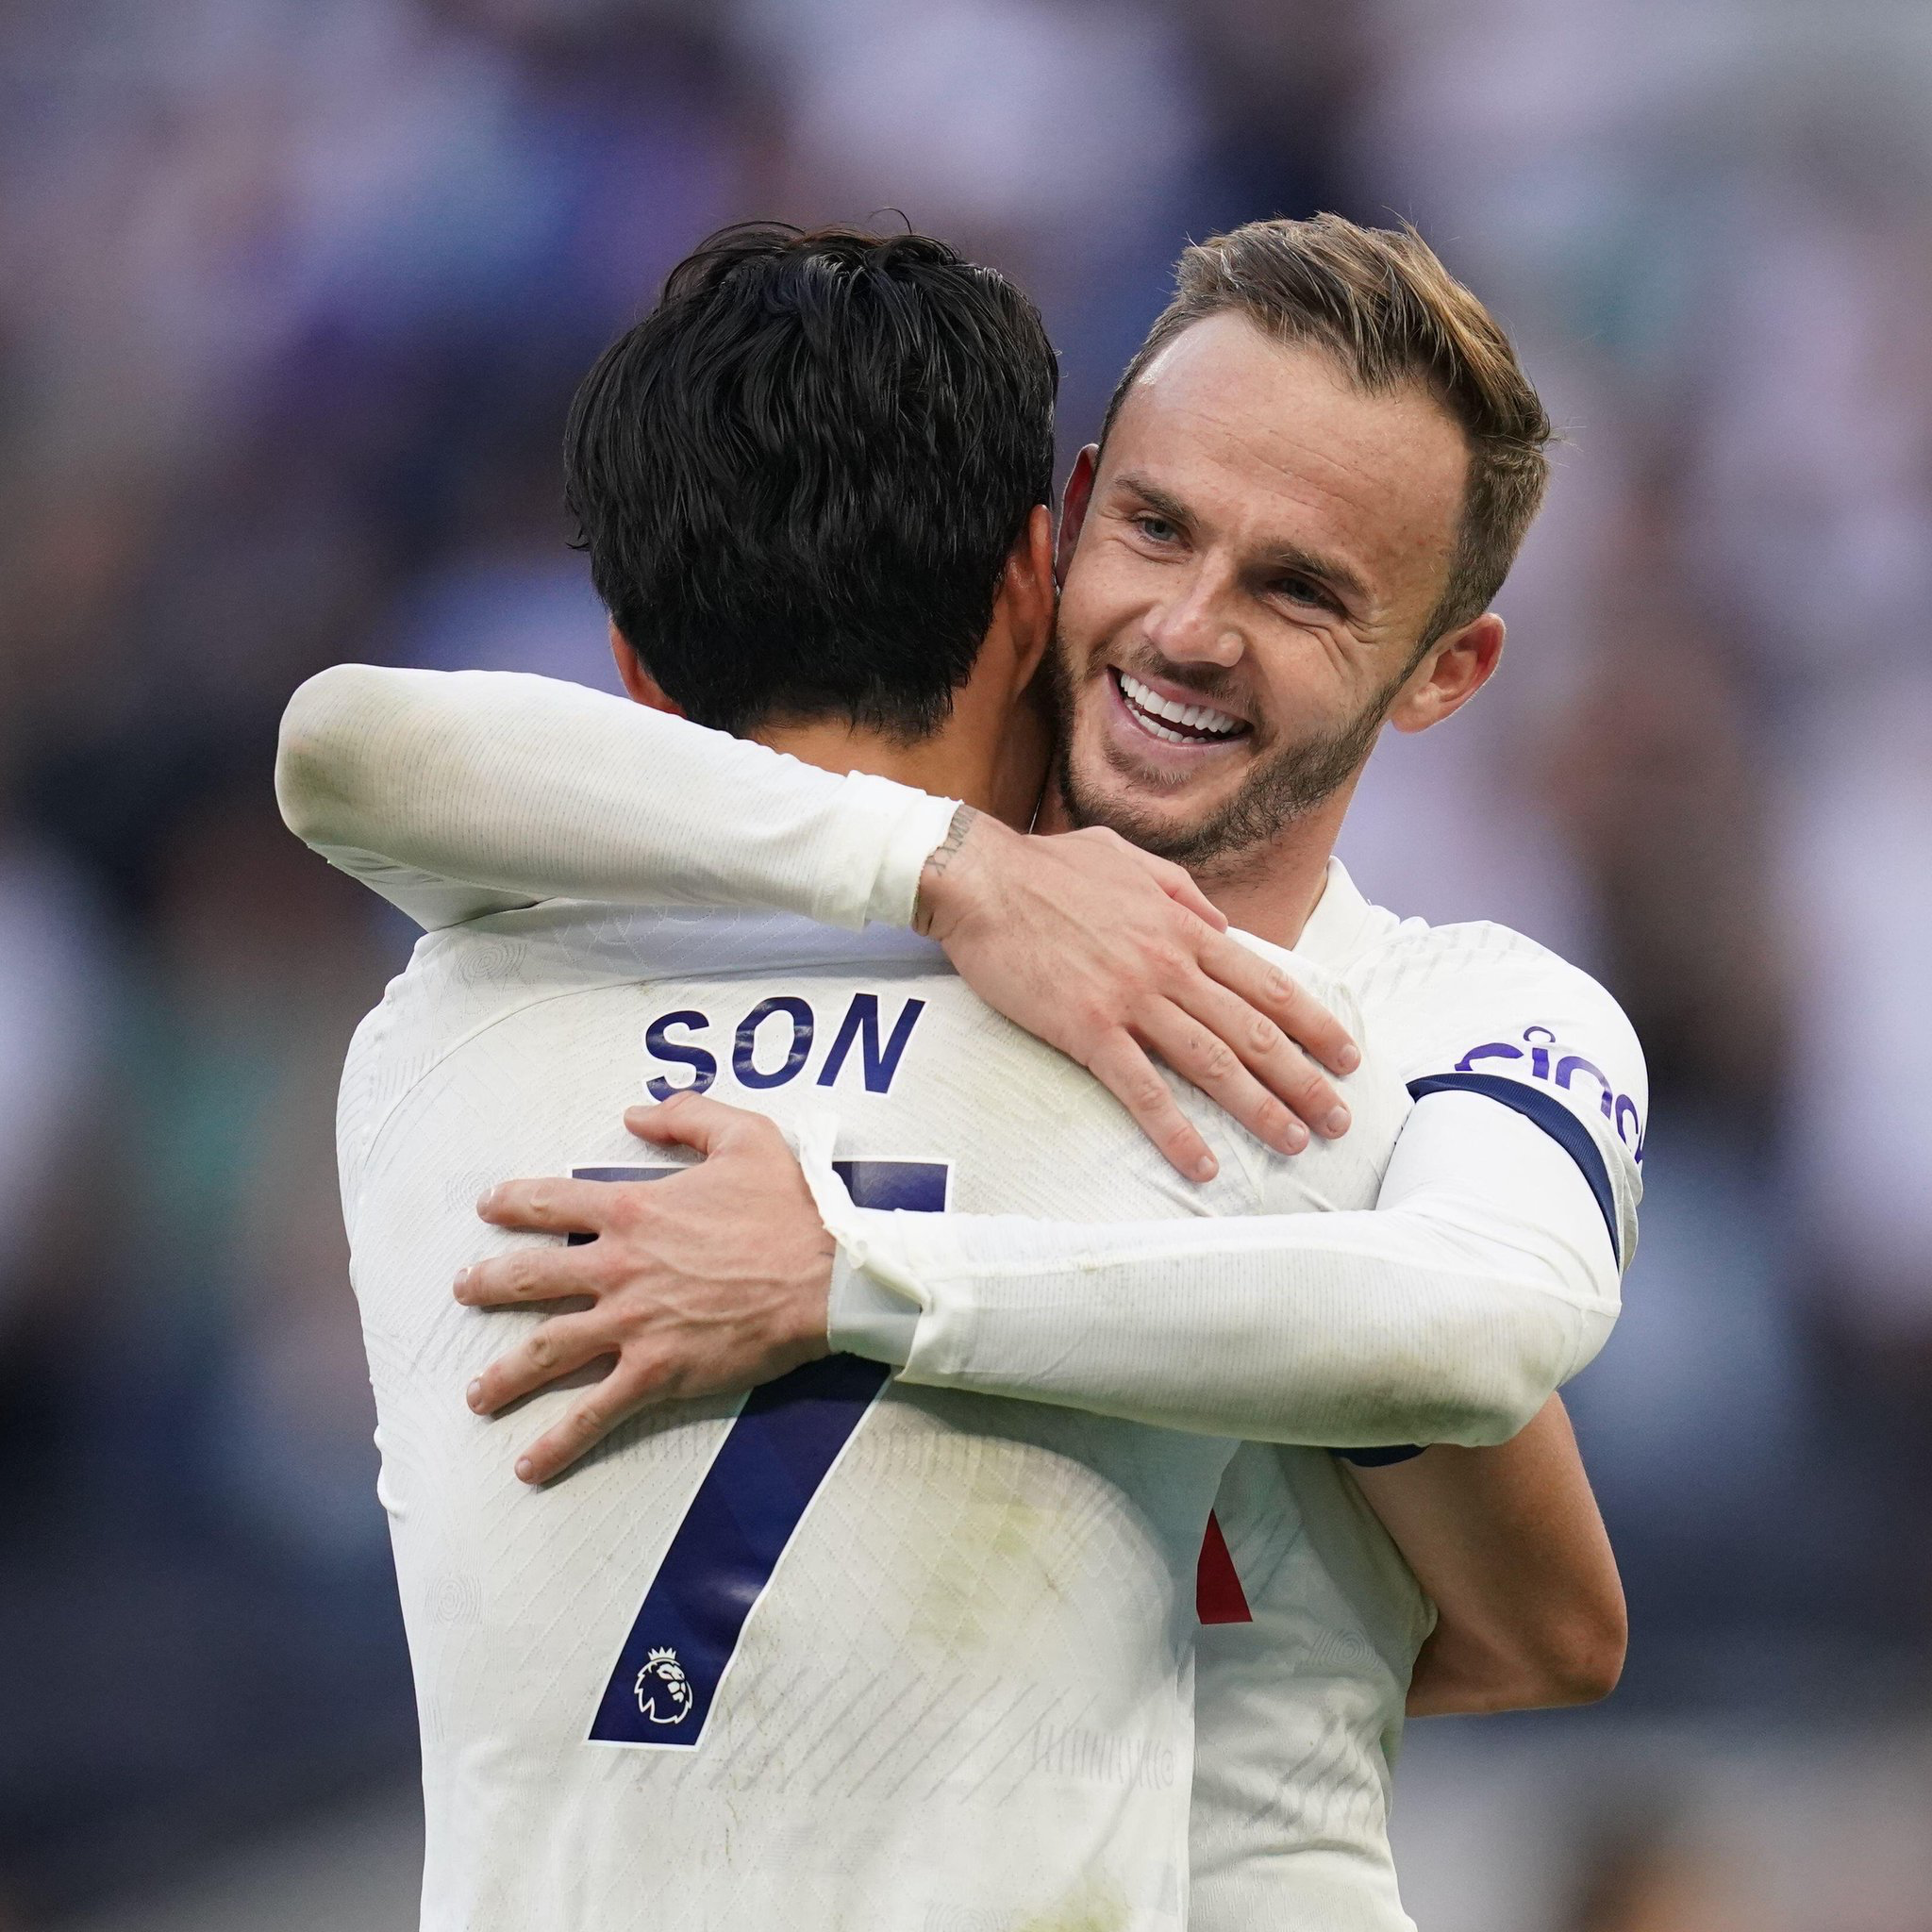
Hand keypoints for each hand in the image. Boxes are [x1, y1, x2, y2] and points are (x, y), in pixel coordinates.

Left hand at [457, 1093, 833, 1483]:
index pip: (552, 1202)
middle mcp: (618, 1266)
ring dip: (504, 1375)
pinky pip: (595, 1413)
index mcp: (634, 1208)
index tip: (488, 1208)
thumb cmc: (791, 1209)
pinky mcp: (656, 1373)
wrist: (826, 1278)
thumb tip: (637, 1112)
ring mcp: (631, 1324)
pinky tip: (529, 1466)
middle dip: (488, 1284)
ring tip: (477, 1393)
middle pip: (530, 1277)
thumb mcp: (746, 1136)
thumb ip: (688, 1117)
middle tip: (465, 1291)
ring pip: (546, 1351)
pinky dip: (558, 1442)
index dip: (513, 1203)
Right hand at [915, 809, 1357, 1179]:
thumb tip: (1222, 924)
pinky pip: (1142, 1089)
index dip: (1316, 1025)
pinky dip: (1176, 1131)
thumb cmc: (1050, 868)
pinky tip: (1202, 1164)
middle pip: (1254, 1031)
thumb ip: (1182, 891)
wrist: (982, 880)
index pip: (1269, 985)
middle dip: (1306, 1080)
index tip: (1348, 1057)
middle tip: (1340, 1121)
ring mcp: (1131, 998)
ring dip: (1260, 1108)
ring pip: (1212, 1063)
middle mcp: (1170, 965)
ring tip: (1294, 1143)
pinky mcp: (1087, 1028)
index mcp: (1185, 927)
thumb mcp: (1130, 859)